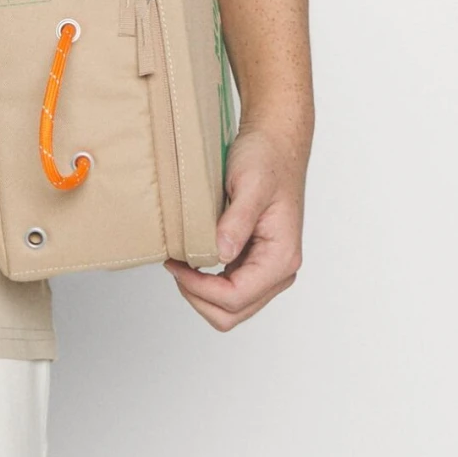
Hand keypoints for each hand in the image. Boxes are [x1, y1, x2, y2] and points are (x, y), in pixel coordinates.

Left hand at [164, 119, 307, 331]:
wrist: (276, 143)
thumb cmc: (267, 159)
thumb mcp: (250, 185)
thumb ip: (236, 222)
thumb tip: (221, 255)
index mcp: (282, 257)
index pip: (236, 297)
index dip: (199, 288)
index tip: (176, 265)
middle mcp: (280, 270)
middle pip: (233, 313)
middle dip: (198, 296)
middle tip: (175, 268)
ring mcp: (268, 269)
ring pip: (231, 307)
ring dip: (201, 293)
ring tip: (181, 264)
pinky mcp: (255, 262)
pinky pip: (229, 289)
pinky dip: (207, 284)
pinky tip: (192, 260)